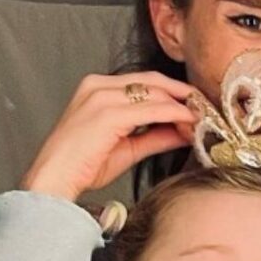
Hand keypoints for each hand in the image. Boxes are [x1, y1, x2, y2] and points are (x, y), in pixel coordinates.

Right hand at [20, 72, 198, 200]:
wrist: (55, 179)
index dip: (173, 92)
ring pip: (155, 92)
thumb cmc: (82, 165)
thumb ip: (155, 136)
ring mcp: (102, 97)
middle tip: (205, 107)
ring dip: (181, 104)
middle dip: (182, 94)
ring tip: (201, 119)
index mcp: (98, 88)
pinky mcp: (108, 113)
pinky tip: (188, 122)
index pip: (145, 82)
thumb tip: (183, 132)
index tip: (194, 104)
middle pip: (153, 81)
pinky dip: (174, 114)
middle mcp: (99, 86)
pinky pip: (151, 109)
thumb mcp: (128, 148)